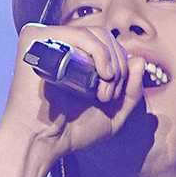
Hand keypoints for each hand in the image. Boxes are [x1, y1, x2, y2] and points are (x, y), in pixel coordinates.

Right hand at [0, 23, 144, 163]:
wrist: (42, 142)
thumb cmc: (73, 131)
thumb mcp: (113, 115)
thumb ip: (131, 92)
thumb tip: (139, 60)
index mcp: (76, 57)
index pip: (109, 46)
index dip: (122, 67)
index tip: (115, 96)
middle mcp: (62, 44)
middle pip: (106, 38)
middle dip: (118, 68)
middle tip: (108, 97)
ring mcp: (48, 39)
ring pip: (97, 35)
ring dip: (110, 65)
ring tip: (102, 94)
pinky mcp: (36, 38)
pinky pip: (80, 34)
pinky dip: (99, 52)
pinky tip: (102, 75)